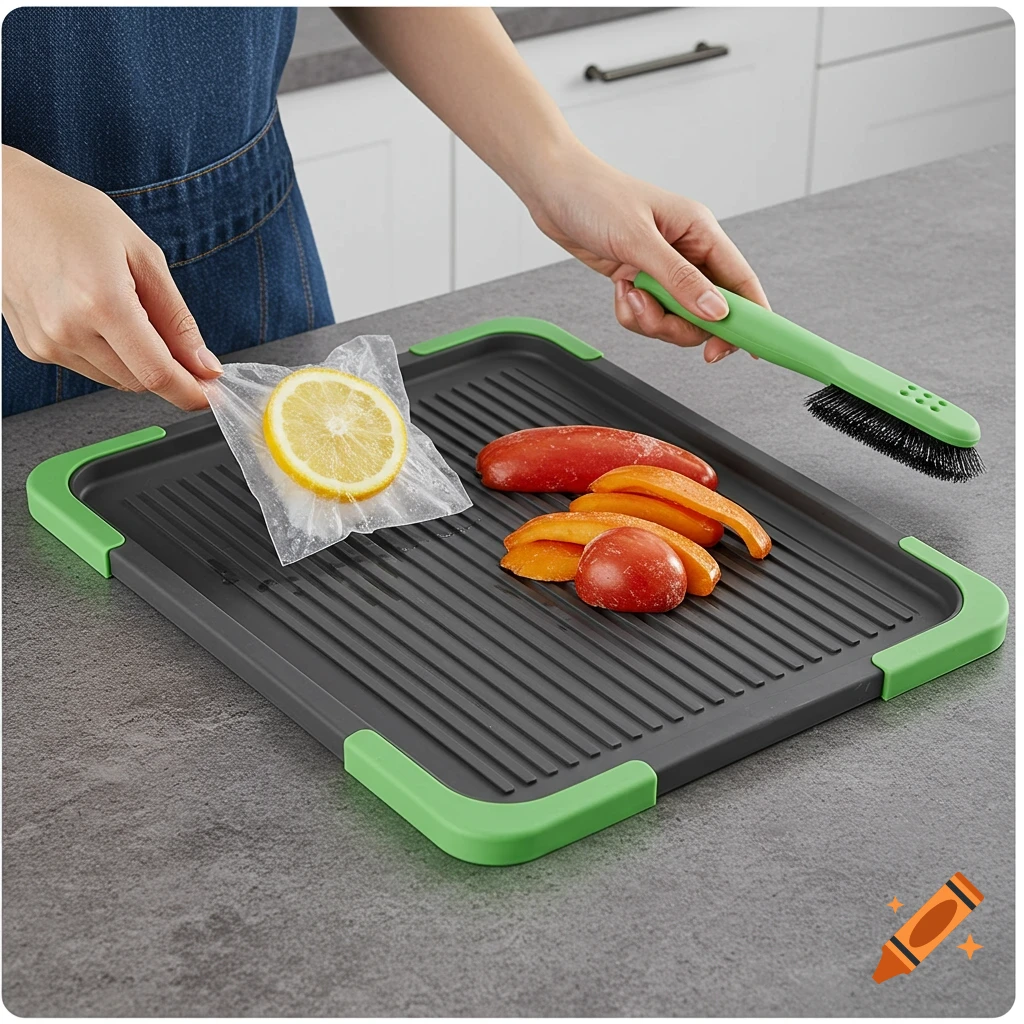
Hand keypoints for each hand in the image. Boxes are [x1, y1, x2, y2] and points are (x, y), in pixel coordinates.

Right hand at [2, 146, 220, 408]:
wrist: (2, 201)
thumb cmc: (70, 214)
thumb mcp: (142, 255)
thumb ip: (177, 318)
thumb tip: (204, 365)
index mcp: (102, 302)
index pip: (158, 374)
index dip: (191, 391)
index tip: (211, 393)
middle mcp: (69, 330)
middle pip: (140, 382)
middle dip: (168, 370)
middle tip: (177, 340)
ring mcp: (47, 343)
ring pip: (117, 379)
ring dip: (136, 361)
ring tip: (126, 309)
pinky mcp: (34, 348)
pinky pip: (90, 368)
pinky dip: (109, 353)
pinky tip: (97, 314)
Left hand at [525, 145, 769, 361]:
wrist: (552, 190)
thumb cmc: (595, 196)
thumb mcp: (638, 239)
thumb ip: (679, 279)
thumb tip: (715, 311)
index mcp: (700, 232)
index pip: (740, 281)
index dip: (751, 318)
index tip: (748, 349)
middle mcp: (687, 252)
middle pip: (707, 312)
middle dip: (680, 325)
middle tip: (653, 319)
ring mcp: (663, 268)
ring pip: (676, 319)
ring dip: (651, 319)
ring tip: (628, 297)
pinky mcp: (640, 280)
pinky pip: (648, 315)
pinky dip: (632, 314)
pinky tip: (618, 291)